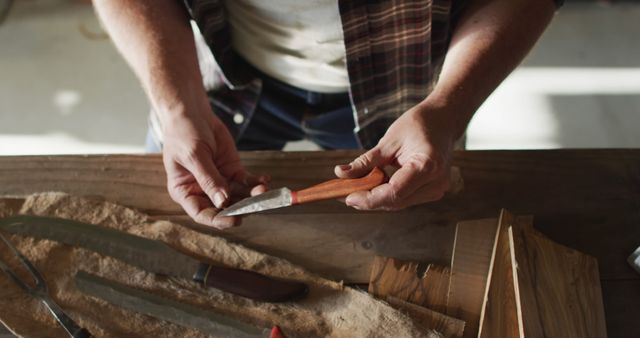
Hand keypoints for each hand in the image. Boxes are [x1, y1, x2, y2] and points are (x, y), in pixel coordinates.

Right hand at [161, 106, 267, 228]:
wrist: (192, 112)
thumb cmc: (183, 133)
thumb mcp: (195, 156)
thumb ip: (209, 179)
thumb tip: (223, 201)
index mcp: (185, 191)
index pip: (201, 213)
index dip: (217, 220)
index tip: (234, 220)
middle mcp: (202, 190)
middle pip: (223, 207)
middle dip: (240, 207)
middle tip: (256, 204)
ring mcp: (219, 181)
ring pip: (238, 195)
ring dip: (252, 195)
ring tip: (263, 189)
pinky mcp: (232, 170)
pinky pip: (246, 181)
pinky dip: (256, 182)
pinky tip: (264, 180)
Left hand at [335, 103, 456, 209]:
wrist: (444, 120)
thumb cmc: (419, 124)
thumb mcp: (388, 140)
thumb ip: (366, 161)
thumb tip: (341, 173)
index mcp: (427, 166)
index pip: (394, 192)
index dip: (369, 198)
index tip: (347, 196)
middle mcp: (436, 183)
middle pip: (395, 202)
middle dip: (367, 200)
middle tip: (342, 193)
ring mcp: (436, 189)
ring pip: (399, 203)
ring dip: (375, 199)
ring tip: (353, 189)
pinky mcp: (432, 191)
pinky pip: (404, 198)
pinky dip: (386, 194)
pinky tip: (370, 186)